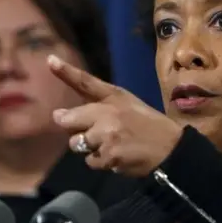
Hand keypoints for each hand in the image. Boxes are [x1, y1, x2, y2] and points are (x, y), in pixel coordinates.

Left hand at [47, 54, 183, 176]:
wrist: (171, 148)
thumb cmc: (147, 124)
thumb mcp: (127, 103)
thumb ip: (96, 103)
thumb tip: (59, 116)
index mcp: (114, 96)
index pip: (85, 82)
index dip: (66, 72)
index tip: (50, 60)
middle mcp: (108, 112)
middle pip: (68, 120)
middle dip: (74, 127)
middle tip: (93, 131)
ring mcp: (107, 135)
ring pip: (77, 144)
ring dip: (89, 147)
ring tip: (112, 145)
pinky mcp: (109, 155)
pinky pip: (90, 161)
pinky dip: (101, 162)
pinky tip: (117, 157)